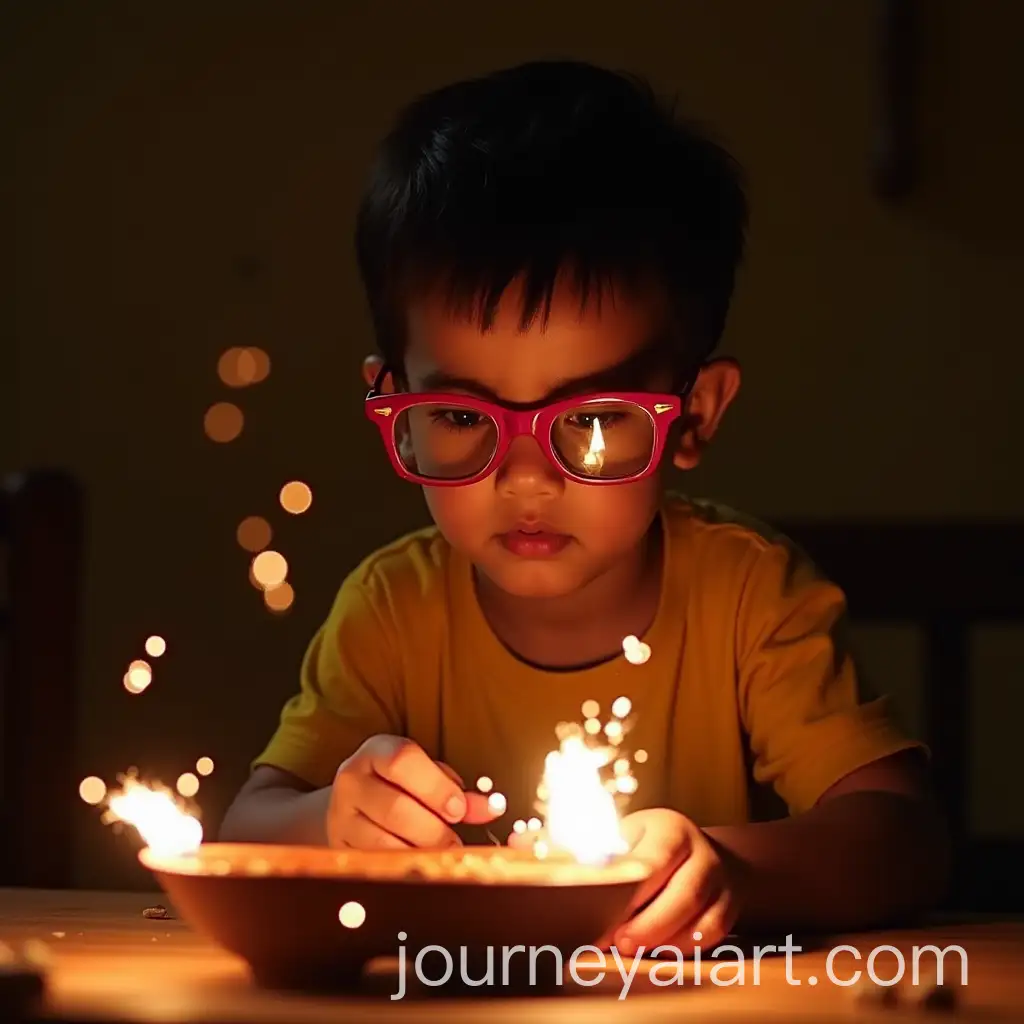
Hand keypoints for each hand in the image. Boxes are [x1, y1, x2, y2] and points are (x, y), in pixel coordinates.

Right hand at [327, 735, 498, 848]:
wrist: (350, 806)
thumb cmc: (400, 786)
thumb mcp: (426, 777)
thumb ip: (457, 791)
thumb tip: (493, 807)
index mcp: (377, 751)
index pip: (403, 760)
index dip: (435, 787)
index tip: (458, 809)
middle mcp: (352, 779)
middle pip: (396, 808)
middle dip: (434, 830)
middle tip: (455, 840)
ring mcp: (340, 815)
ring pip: (384, 842)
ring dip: (420, 852)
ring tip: (440, 854)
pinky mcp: (339, 846)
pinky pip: (374, 862)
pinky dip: (402, 866)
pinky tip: (418, 864)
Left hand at [602, 808, 740, 954]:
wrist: (700, 850)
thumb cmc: (649, 845)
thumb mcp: (629, 836)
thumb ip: (608, 856)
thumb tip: (578, 881)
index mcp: (672, 828)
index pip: (653, 863)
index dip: (628, 894)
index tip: (601, 914)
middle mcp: (703, 851)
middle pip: (684, 896)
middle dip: (648, 926)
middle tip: (618, 942)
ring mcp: (722, 879)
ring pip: (702, 920)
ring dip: (665, 941)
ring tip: (633, 949)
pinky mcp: (731, 905)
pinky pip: (712, 935)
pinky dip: (683, 948)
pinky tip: (658, 950)